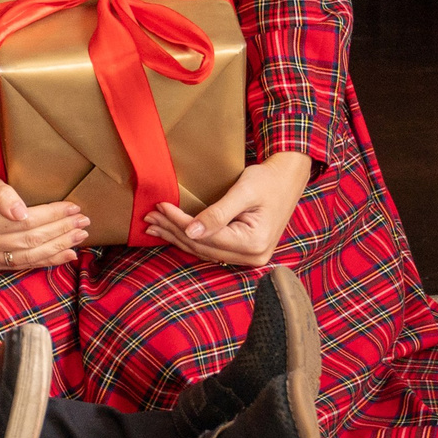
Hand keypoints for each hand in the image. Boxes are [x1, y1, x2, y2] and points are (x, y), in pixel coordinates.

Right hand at [0, 154, 89, 272]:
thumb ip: (3, 194)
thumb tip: (21, 213)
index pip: (25, 221)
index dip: (52, 215)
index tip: (74, 208)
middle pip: (31, 240)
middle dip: (61, 230)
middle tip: (84, 222)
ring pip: (31, 255)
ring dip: (59, 247)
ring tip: (80, 236)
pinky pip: (25, 265)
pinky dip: (49, 260)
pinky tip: (67, 254)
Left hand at [143, 153, 311, 267]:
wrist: (288, 179)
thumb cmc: (268, 181)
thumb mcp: (244, 192)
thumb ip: (218, 213)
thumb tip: (192, 232)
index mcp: (253, 243)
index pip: (204, 236)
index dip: (178, 221)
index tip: (160, 206)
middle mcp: (252, 257)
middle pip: (201, 246)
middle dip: (172, 230)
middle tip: (149, 217)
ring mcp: (248, 257)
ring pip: (203, 250)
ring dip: (176, 237)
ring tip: (153, 226)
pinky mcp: (243, 252)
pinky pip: (210, 249)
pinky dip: (190, 240)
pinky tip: (173, 232)